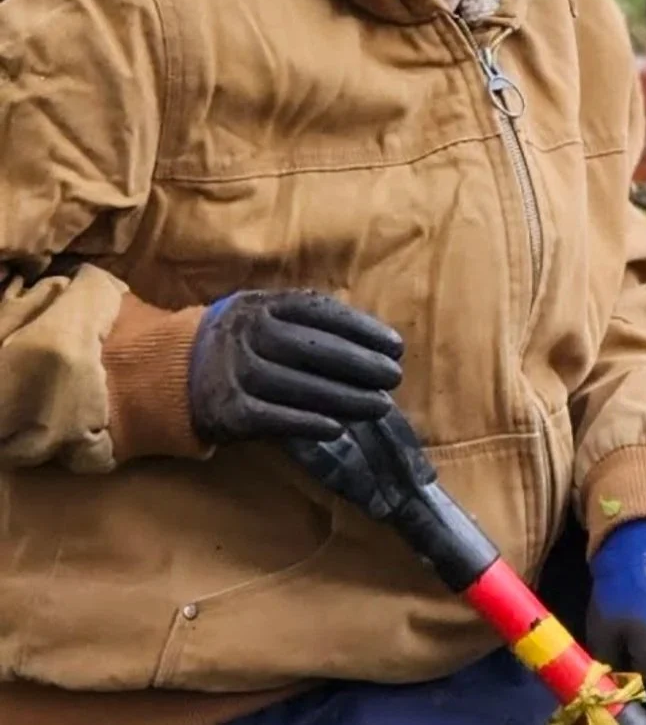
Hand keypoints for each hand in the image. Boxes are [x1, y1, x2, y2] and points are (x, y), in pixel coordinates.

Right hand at [187, 289, 403, 445]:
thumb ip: (302, 321)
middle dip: (361, 364)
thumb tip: (368, 342)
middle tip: (394, 377)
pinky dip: (307, 424)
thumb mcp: (258, 316)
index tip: (395, 345)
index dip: (363, 329)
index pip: (320, 313)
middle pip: (315, 350)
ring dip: (346, 398)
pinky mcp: (224, 411)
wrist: (160, 375)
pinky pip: (273, 418)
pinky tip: (337, 428)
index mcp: (259, 306)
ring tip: (380, 405)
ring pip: (300, 386)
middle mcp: (245, 336)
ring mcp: (233, 373)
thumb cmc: (231, 344)